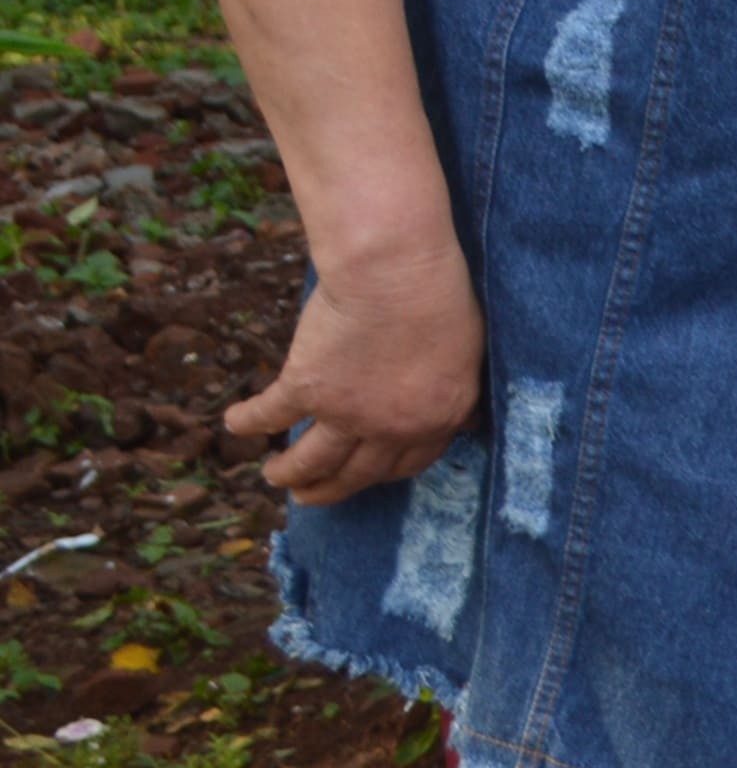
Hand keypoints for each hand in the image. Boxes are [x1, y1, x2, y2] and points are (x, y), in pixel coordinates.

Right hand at [228, 236, 482, 502]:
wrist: (397, 272)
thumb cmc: (441, 296)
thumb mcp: (471, 353)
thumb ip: (456, 391)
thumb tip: (466, 421)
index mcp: (438, 418)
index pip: (409, 464)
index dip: (383, 472)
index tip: (367, 474)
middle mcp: (391, 427)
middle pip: (357, 474)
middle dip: (330, 489)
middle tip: (310, 495)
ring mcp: (346, 414)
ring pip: (310, 461)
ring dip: (289, 473)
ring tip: (275, 476)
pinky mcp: (305, 390)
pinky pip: (269, 416)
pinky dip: (248, 420)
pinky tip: (235, 423)